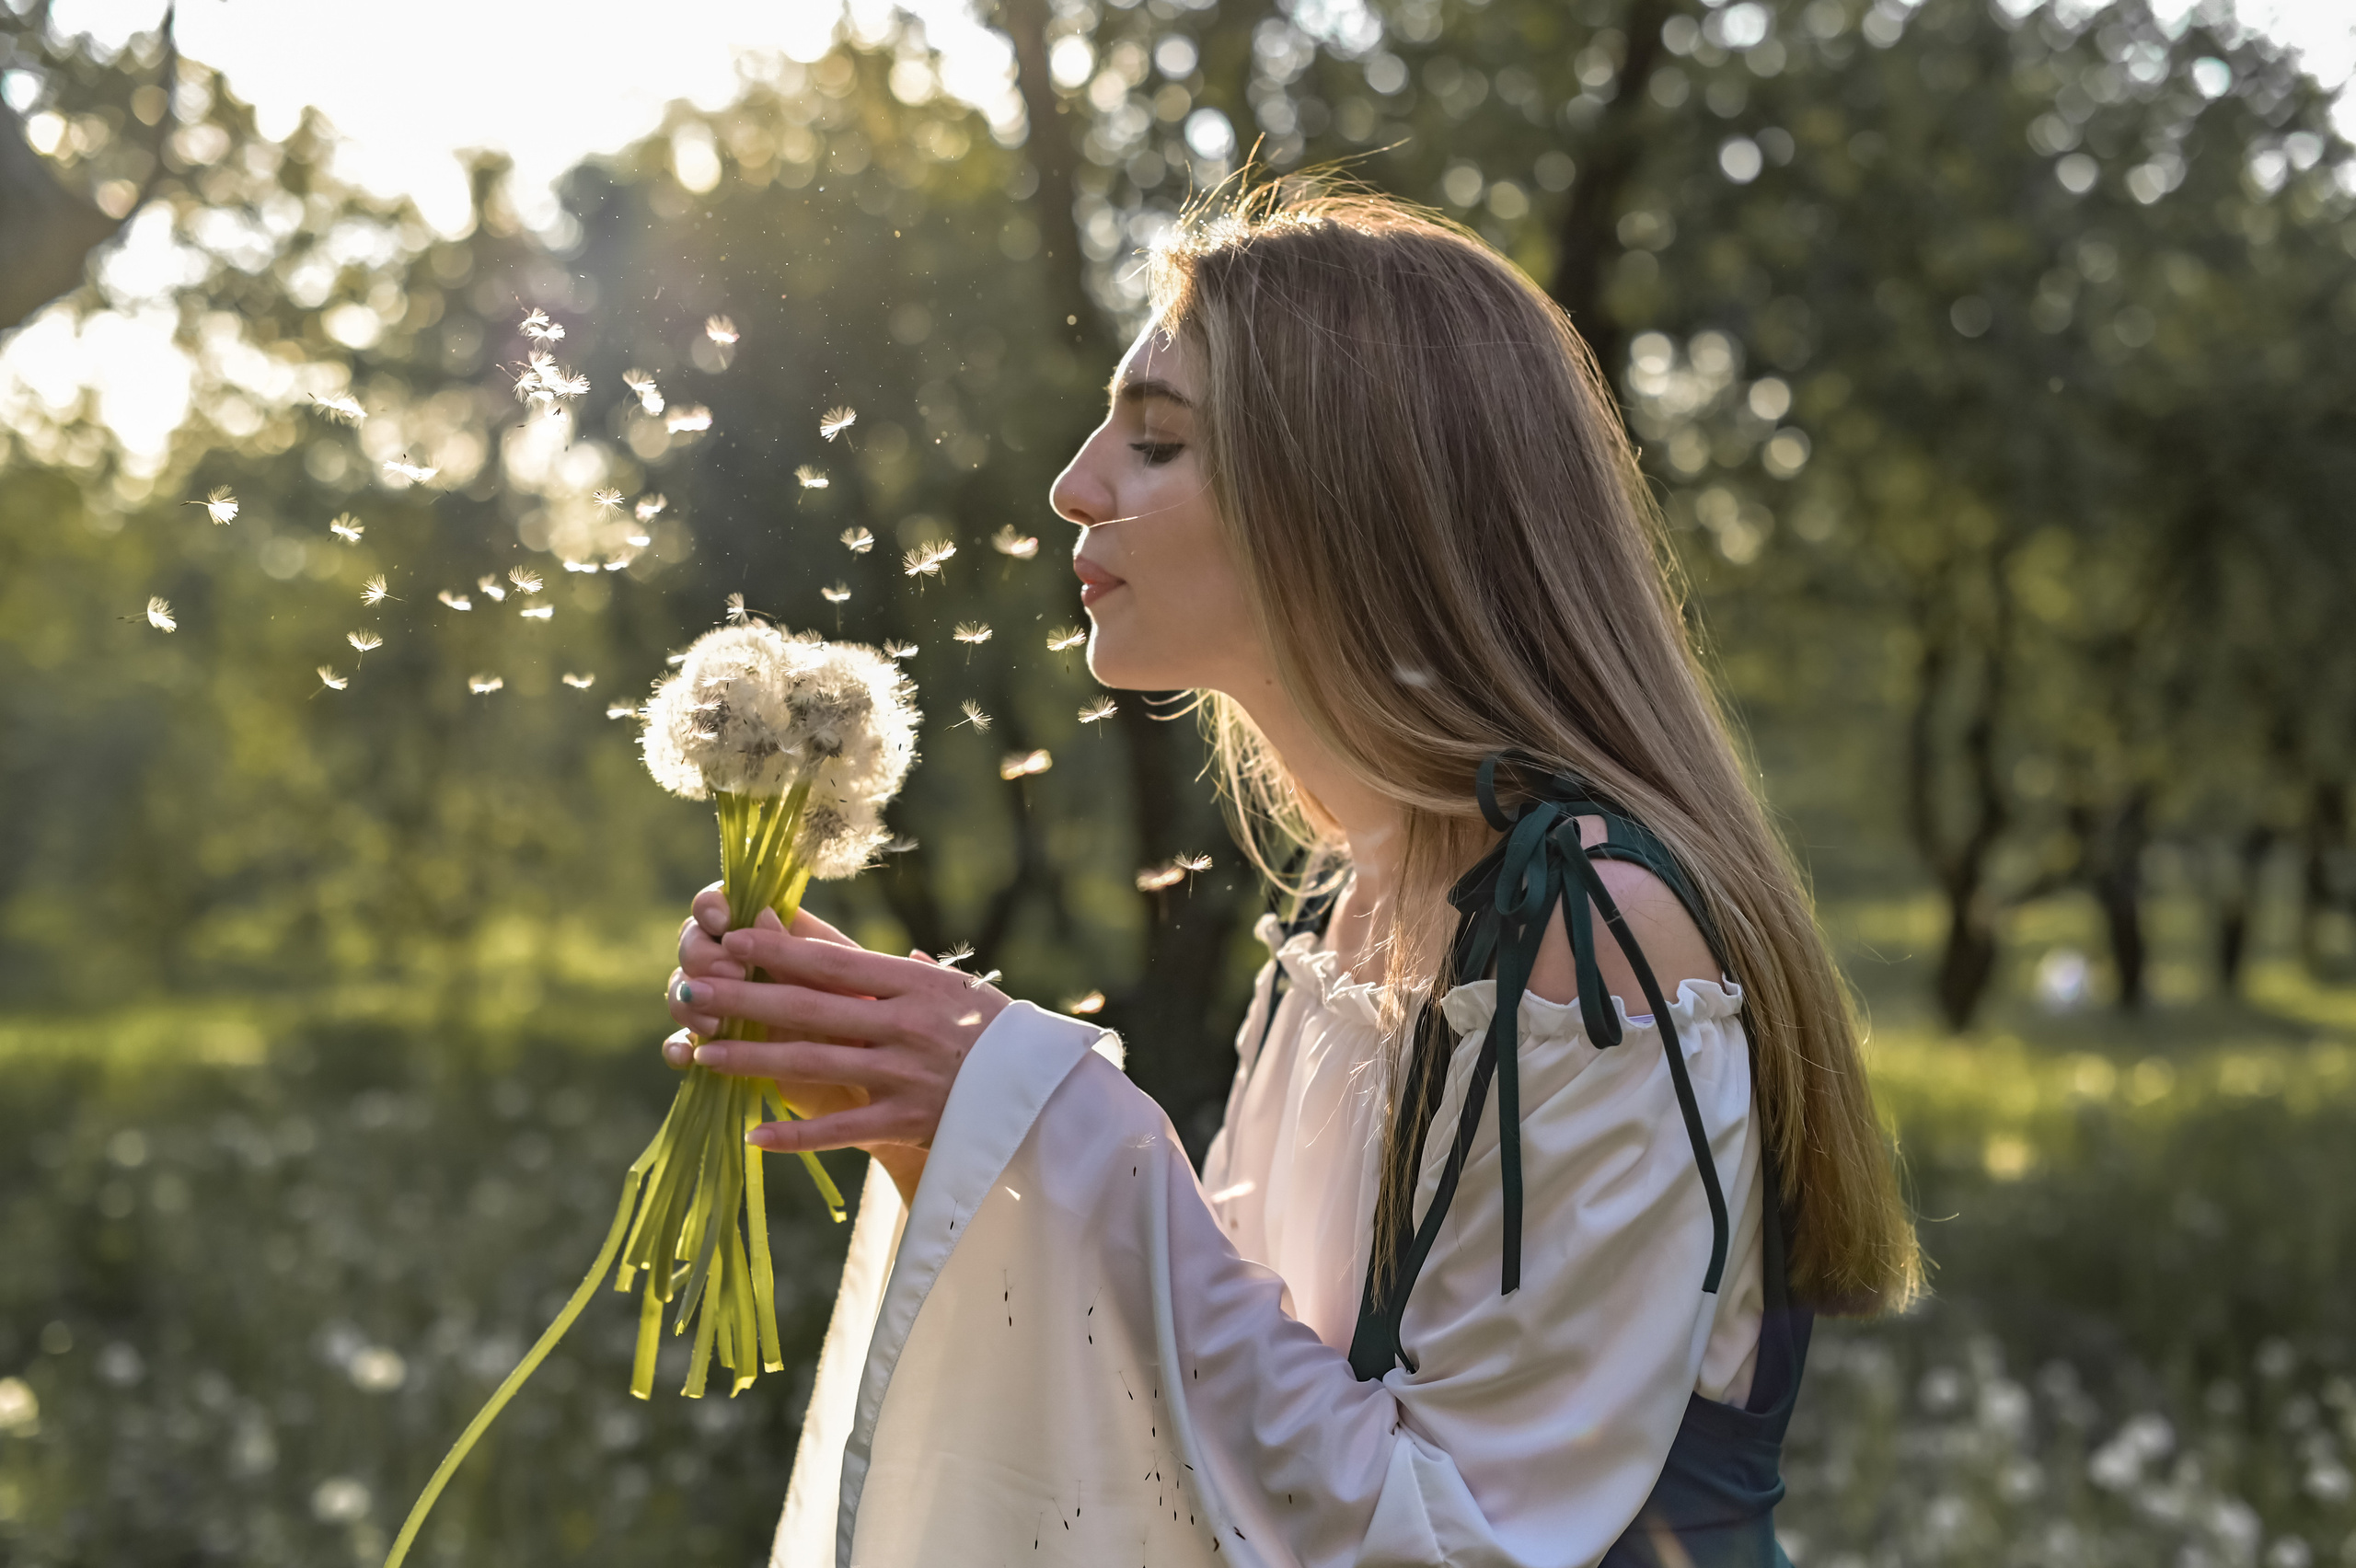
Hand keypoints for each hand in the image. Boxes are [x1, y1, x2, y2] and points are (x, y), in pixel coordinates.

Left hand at [664, 886, 1010, 1159]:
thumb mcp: (952, 988)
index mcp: (915, 985)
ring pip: (812, 1063)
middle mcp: (904, 1026)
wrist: (1047, 1096)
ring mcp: (903, 1075)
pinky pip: (839, 1129)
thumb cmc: (995, 1034)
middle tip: (692, 990)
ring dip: (750, 1058)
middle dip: (745, 998)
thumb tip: (842, 942)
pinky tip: (752, 1132)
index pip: (833, 962)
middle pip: (809, 1008)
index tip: (731, 939)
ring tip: (701, 1052)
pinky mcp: (906, 1122)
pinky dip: (794, 1134)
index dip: (778, 950)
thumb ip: (898, 971)